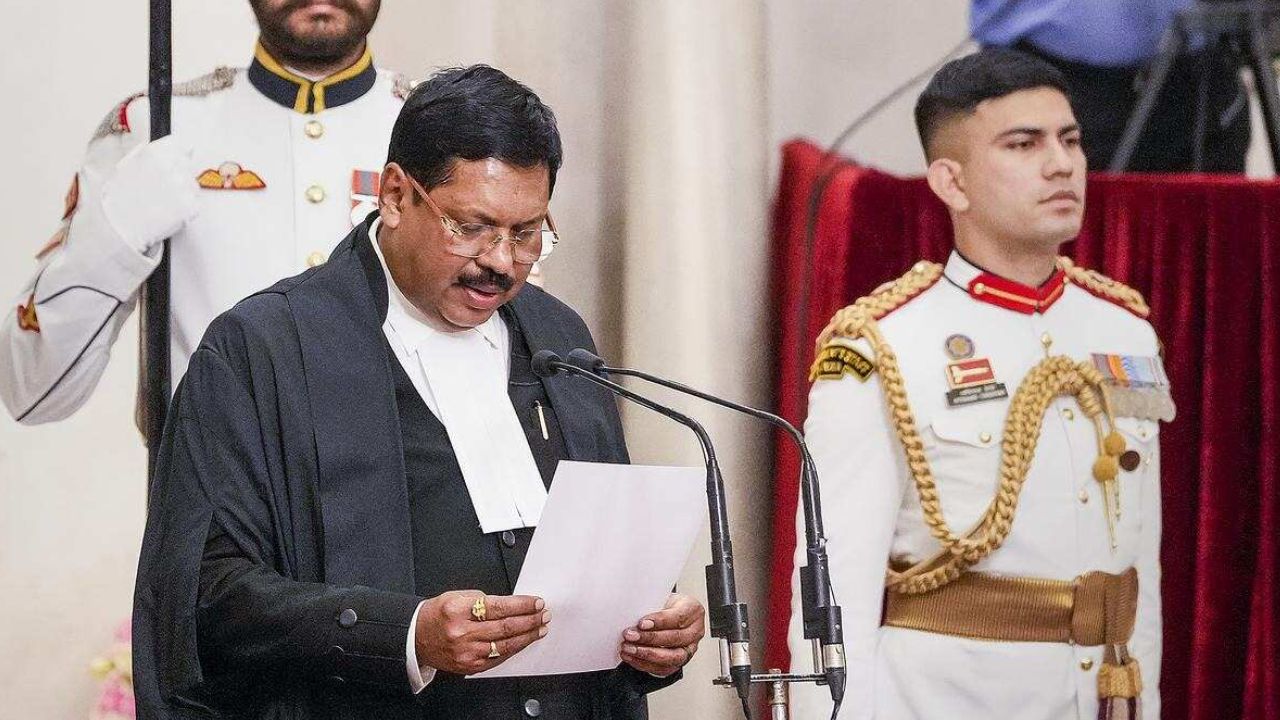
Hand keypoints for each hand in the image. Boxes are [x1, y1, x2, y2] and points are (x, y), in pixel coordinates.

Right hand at [101, 135, 198, 252]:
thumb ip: (156, 153)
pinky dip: (185, 209)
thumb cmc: (120, 197)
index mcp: (155, 154)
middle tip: (161, 188)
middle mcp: (170, 167)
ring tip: (162, 201)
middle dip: (178, 175)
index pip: (181, 144)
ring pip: (193, 185)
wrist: (117, 226)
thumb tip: (182, 146)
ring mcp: (181, 188)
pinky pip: (195, 203)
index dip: (177, 154)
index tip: (172, 162)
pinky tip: (168, 211)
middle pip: (187, 165)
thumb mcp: (130, 164)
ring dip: (183, 192)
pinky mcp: (189, 207)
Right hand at [414, 590, 549, 675]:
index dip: (522, 605)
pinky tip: (524, 641)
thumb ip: (483, 599)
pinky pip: (498, 658)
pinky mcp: (470, 666)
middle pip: (505, 627)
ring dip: (527, 636)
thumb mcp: (456, 596)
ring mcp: (467, 652)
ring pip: (506, 645)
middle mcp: (462, 632)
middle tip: (543, 614)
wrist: (416, 638)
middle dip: (530, 620)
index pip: (499, 607)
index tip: (536, 602)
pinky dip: (514, 649)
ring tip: (540, 628)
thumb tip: (511, 603)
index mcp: (458, 610)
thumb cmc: (437, 615)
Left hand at [620, 593, 704, 676]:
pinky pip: (663, 668)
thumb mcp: (660, 597)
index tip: (641, 623)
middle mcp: (695, 631)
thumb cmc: (663, 605)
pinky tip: (631, 657)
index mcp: (693, 610)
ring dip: (647, 654)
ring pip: (672, 657)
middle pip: (675, 638)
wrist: (667, 615)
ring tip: (628, 649)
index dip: (660, 621)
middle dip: (650, 638)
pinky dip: (645, 664)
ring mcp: (690, 648)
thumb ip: (651, 605)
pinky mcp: (680, 662)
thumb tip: (631, 614)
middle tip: (630, 636)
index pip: (678, 617)